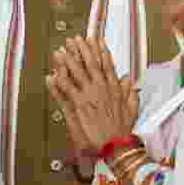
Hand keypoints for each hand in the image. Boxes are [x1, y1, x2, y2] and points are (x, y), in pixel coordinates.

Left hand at [46, 38, 139, 161]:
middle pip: (90, 63)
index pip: (107, 64)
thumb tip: (129, 79)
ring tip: (60, 51)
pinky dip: (58, 82)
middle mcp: (101, 88)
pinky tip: (51, 74)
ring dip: (67, 61)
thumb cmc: (122, 130)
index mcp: (113, 88)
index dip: (101, 50)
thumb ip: (130, 92)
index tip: (96, 39)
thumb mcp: (131, 109)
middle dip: (81, 49)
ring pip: (76, 73)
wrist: (116, 144)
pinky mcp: (78, 105)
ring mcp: (89, 96)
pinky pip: (66, 90)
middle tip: (74, 39)